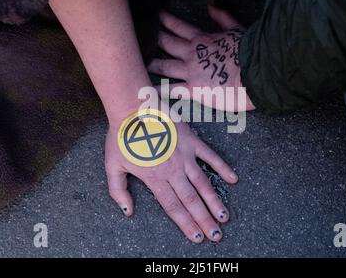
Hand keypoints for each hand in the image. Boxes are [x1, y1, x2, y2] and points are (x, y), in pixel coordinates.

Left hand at [105, 114, 237, 242]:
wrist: (133, 109)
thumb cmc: (121, 137)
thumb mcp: (112, 166)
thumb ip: (119, 191)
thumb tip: (128, 211)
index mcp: (155, 178)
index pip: (173, 207)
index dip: (186, 224)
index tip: (197, 237)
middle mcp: (173, 171)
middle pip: (191, 200)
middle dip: (204, 220)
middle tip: (217, 235)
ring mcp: (184, 156)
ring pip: (203, 183)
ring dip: (214, 201)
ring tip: (224, 217)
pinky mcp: (191, 141)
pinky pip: (210, 156)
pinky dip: (222, 167)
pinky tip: (233, 179)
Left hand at [148, 5, 255, 111]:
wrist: (254, 75)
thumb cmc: (248, 53)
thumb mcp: (236, 29)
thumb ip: (223, 18)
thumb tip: (212, 6)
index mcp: (202, 40)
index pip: (179, 27)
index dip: (166, 21)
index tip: (156, 16)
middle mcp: (191, 54)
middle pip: (166, 44)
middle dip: (154, 40)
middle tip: (142, 38)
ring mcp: (190, 72)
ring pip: (164, 67)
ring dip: (152, 65)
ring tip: (141, 64)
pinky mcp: (194, 90)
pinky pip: (172, 90)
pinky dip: (160, 91)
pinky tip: (148, 91)